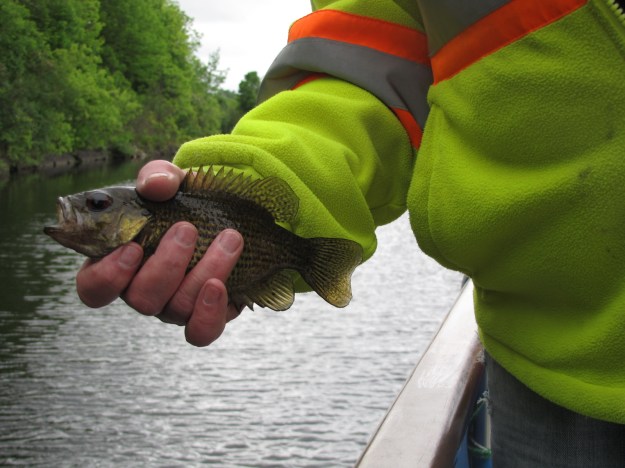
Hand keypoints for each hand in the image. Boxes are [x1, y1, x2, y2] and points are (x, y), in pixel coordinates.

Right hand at [75, 160, 243, 346]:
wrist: (222, 213)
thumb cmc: (181, 200)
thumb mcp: (168, 181)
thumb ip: (157, 177)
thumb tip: (158, 186)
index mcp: (119, 263)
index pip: (94, 288)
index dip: (107, 276)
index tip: (133, 246)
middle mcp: (144, 291)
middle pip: (142, 299)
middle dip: (166, 264)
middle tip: (187, 229)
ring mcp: (174, 307)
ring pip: (178, 308)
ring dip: (205, 271)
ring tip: (229, 238)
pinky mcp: (206, 314)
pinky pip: (202, 331)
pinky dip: (210, 312)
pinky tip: (220, 284)